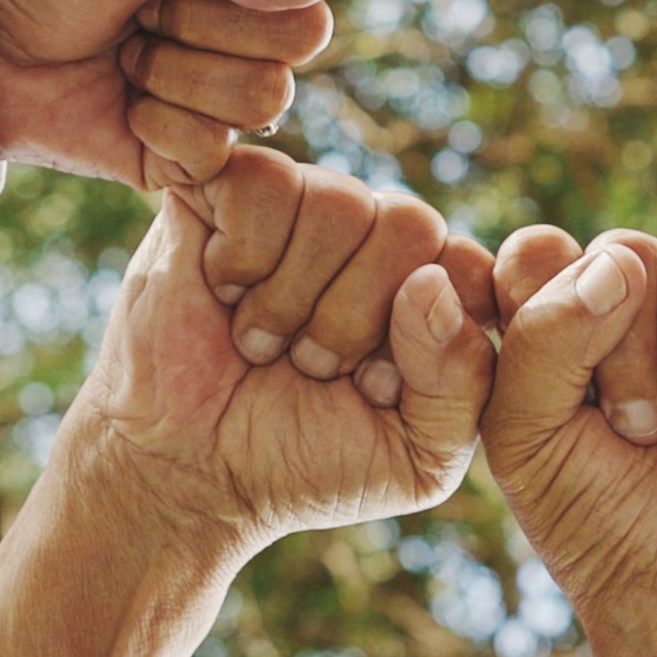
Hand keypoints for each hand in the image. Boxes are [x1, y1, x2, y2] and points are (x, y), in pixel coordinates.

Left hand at [0, 0, 366, 188]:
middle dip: (205, 20)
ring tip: (127, 55)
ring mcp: (226, 97)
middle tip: (142, 11)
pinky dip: (156, 122)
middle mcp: (251, 30)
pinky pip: (216, 147)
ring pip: (264, 94)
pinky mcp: (194, 157)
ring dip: (176, 72)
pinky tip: (120, 104)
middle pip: (301, 35)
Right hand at [61, 147, 497, 555]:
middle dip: (353, 318)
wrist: (185, 473)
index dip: (426, 334)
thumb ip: (461, 383)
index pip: (471, 266)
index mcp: (429, 291)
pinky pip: (267, 184)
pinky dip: (243, 257)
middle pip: (411, 224)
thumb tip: (431, 283)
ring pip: (339, 202)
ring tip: (260, 343)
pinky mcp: (226, 188)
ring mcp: (302, 206)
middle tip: (307, 367)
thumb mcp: (417, 458)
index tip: (375, 389)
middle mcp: (374, 235)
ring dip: (292, 300)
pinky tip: (224, 292)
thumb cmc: (302, 463)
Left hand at [480, 229, 656, 656]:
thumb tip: (621, 262)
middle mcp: (641, 297)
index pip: (541, 251)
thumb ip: (541, 337)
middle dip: (620, 361)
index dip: (544, 313)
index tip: (554, 399)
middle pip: (624, 255)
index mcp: (563, 309)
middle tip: (630, 435)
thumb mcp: (525, 433)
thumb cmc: (593, 514)